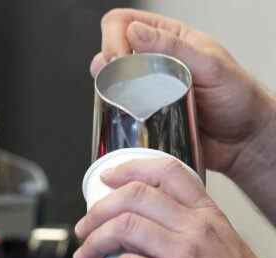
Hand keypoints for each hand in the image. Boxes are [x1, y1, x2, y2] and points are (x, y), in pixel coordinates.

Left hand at [73, 156, 275, 257]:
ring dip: (93, 243)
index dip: (129, 169)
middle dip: (97, 212)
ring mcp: (185, 256)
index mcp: (208, 216)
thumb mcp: (222, 248)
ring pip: (122, 228)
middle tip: (84, 229)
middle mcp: (196, 229)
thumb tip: (144, 236)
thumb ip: (189, 235)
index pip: (167, 172)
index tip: (107, 179)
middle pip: (133, 197)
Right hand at [91, 9, 275, 178]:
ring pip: (109, 85)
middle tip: (121, 83)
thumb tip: (135, 31)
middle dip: (107, 66)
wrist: (244, 140)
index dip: (113, 38)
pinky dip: (114, 117)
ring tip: (126, 102)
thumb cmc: (238, 98)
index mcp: (170, 40)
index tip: (119, 59)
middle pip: (109, 53)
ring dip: (109, 92)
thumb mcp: (210, 65)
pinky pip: (116, 115)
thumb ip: (173, 47)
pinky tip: (126, 120)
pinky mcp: (141, 118)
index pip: (124, 23)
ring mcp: (144, 92)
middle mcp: (152, 63)